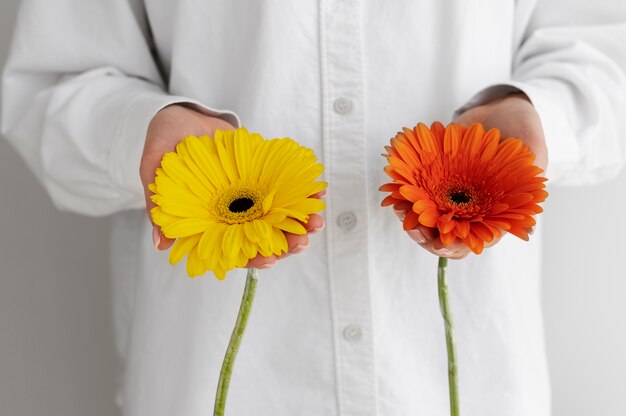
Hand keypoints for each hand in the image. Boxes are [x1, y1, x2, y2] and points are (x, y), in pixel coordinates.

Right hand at [140, 104, 324, 268]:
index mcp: (211, 223)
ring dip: (301, 222)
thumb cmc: (165, 145)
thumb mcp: (152, 170)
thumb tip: (161, 243)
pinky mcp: (264, 178)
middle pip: (265, 239)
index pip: (235, 251)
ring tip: (317, 221)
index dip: (253, 259)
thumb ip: (157, 206)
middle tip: (304, 240)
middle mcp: (235, 216)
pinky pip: (287, 189)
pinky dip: (304, 192)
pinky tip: (318, 191)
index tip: (271, 259)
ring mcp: (252, 198)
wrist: (182, 117)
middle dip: (287, 243)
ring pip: (281, 218)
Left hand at [398, 92, 547, 258]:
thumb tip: (528, 218)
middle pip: (442, 240)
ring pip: (423, 221)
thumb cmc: (521, 134)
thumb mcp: (533, 152)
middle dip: (426, 237)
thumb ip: (530, 177)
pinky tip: (393, 189)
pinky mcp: (431, 183)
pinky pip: (413, 196)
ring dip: (409, 218)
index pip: (474, 244)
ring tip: (399, 205)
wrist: (498, 113)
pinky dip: (402, 195)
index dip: (457, 247)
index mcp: (495, 216)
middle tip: (414, 228)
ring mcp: (448, 200)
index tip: (443, 242)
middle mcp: (469, 213)